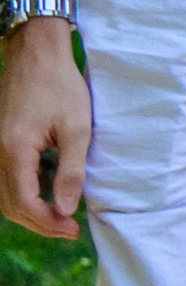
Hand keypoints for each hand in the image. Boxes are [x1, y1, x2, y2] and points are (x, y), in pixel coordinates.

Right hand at [0, 19, 84, 239]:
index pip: (24, 202)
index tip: (73, 229)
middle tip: (70, 230)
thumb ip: (71, 171)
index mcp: (14, 149)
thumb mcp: (77, 128)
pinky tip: (46, 197)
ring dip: (29, 212)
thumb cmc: (61, 86)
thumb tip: (66, 209)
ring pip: (3, 195)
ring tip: (60, 218)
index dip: (48, 222)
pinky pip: (3, 179)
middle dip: (39, 223)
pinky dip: (21, 195)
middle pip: (9, 205)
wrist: (36, 55)